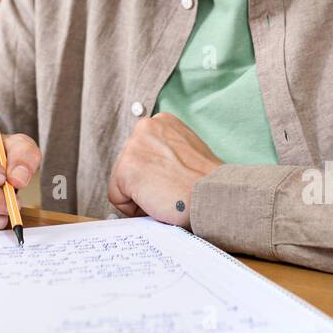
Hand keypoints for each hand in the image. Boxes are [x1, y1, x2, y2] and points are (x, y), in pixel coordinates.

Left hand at [108, 113, 222, 227]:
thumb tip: (151, 171)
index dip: (156, 176)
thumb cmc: (208, 183)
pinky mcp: (125, 169)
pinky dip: (135, 209)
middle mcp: (145, 127)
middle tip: (171, 193)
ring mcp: (134, 146)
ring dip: (142, 196)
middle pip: (130, 167)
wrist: (215, 195)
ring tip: (167, 197)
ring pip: (123, 183)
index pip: (143, 154)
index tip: (173, 182)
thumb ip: (166, 153)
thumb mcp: (188, 152)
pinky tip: (158, 203)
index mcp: (162, 122)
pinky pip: (118, 199)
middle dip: (146, 185)